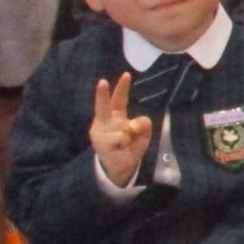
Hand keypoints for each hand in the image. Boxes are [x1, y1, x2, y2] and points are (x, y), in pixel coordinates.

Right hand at [91, 74, 152, 188]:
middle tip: (102, 82)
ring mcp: (100, 131)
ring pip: (122, 126)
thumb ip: (143, 125)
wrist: (121, 168)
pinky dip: (124, 142)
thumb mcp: (143, 135)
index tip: (126, 75)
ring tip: (123, 144)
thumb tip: (133, 124)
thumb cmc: (130, 147)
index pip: (119, 100)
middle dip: (101, 94)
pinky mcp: (100, 142)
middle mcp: (105, 121)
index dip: (122, 87)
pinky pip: (120, 137)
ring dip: (128, 136)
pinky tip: (119, 148)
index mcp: (116, 116)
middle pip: (104, 105)